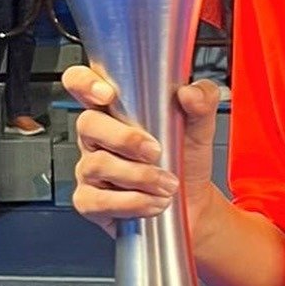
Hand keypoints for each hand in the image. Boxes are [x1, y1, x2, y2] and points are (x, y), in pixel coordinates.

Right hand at [63, 64, 221, 237]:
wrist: (192, 202)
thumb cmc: (185, 159)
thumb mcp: (200, 127)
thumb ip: (202, 101)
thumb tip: (190, 93)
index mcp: (115, 110)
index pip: (81, 82)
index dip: (85, 83)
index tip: (109, 95)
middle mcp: (96, 136)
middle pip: (88, 124)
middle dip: (125, 139)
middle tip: (156, 152)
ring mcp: (89, 168)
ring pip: (97, 164)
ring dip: (139, 176)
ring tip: (167, 184)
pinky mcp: (89, 200)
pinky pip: (99, 200)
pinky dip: (132, 203)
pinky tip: (153, 202)